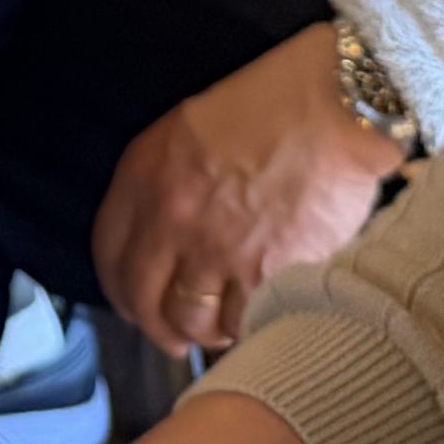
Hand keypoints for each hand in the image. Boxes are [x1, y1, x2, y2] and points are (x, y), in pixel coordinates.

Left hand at [93, 25, 401, 355]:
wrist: (334, 108)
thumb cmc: (269, 105)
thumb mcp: (186, 129)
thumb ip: (163, 183)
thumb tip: (160, 235)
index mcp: (145, 176)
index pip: (108, 254)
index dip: (120, 288)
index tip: (134, 301)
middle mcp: (172, 220)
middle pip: (143, 301)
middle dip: (155, 326)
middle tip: (173, 337)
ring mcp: (220, 252)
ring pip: (192, 322)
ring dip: (203, 332)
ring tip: (220, 328)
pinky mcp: (269, 276)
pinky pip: (245, 324)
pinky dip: (249, 328)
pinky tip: (258, 317)